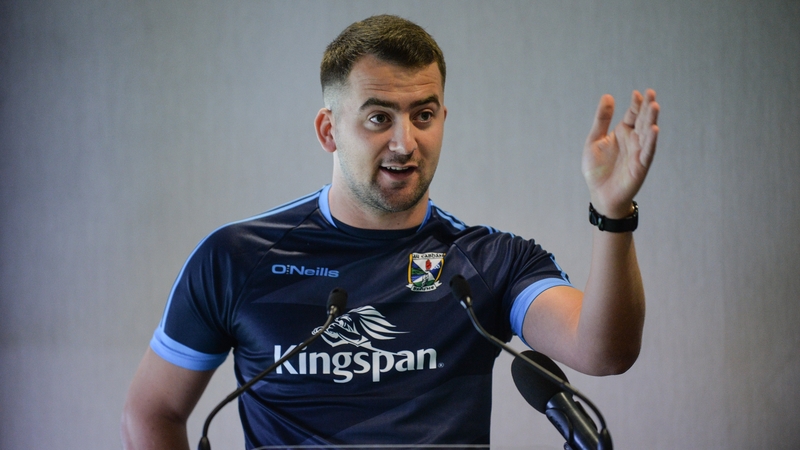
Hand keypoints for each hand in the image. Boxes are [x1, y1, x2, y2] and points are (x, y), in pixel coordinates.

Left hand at [582, 89, 659, 217]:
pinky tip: (653, 130)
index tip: (637, 93)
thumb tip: (608, 96)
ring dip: (651, 120)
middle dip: (647, 107)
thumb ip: (602, 119)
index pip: (632, 114)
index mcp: (623, 132)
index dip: (636, 104)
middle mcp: (633, 140)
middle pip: (642, 120)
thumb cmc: (597, 169)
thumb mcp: (594, 140)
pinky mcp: (640, 166)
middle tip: (651, 93)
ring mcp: (638, 152)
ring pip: (647, 133)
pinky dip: (650, 141)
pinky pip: (647, 152)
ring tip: (655, 106)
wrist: (600, 194)